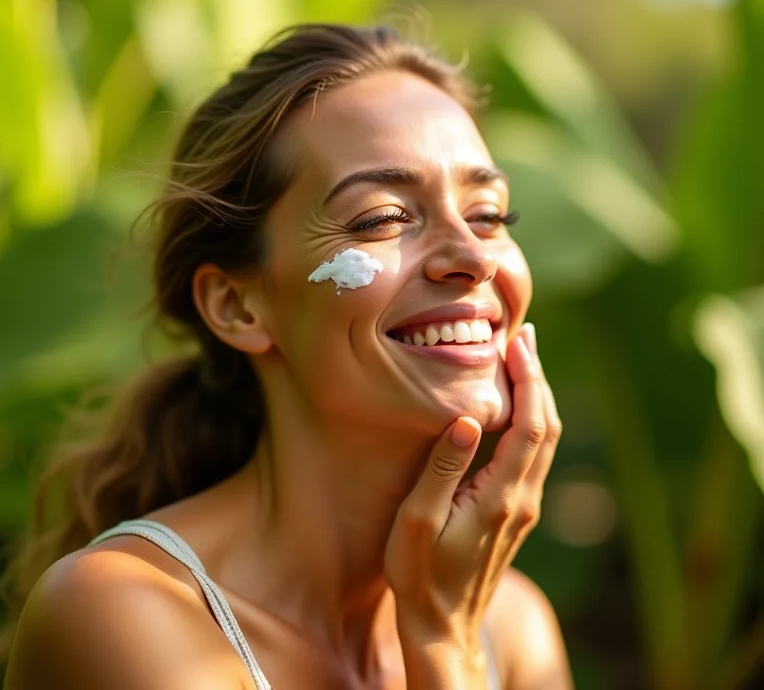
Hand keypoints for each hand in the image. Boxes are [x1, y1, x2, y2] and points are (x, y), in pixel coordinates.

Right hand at [384, 323, 561, 662]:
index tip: (518, 343)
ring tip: (524, 361)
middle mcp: (522, 501)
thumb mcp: (417, 521)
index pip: (528, 427)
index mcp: (500, 498)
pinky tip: (516, 406)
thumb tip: (468, 420)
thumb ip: (442, 468)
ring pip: (546, 441)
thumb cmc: (420, 575)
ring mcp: (523, 509)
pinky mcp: (516, 514)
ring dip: (539, 397)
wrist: (443, 627)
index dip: (528, 381)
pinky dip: (532, 420)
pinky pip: (535, 456)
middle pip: (547, 428)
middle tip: (525, 338)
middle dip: (538, 379)